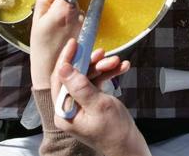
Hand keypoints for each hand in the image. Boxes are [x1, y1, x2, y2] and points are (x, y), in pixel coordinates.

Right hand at [30, 0, 83, 89]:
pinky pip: (78, 20)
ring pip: (75, 10)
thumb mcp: (37, 20)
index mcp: (64, 10)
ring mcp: (84, 24)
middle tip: (48, 13)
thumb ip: (45, 0)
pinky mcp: (86, 31)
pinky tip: (61, 32)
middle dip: (61, 1)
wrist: (50, 69)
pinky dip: (70, 21)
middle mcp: (78, 15)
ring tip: (53, 25)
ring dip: (65, 12)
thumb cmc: (40, 45)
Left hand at [51, 39, 147, 155]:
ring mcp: (81, 104)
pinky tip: (121, 68)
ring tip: (117, 62)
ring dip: (103, 68)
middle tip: (104, 54)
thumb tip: (64, 67)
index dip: (67, 59)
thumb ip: (80, 87)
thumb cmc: (114, 132)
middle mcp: (69, 107)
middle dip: (91, 63)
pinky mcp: (92, 102)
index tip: (74, 43)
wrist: (129, 146)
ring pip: (88, 77)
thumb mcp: (98, 106)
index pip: (60, 79)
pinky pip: (97, 83)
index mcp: (64, 110)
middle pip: (75, 76)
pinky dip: (108, 75)